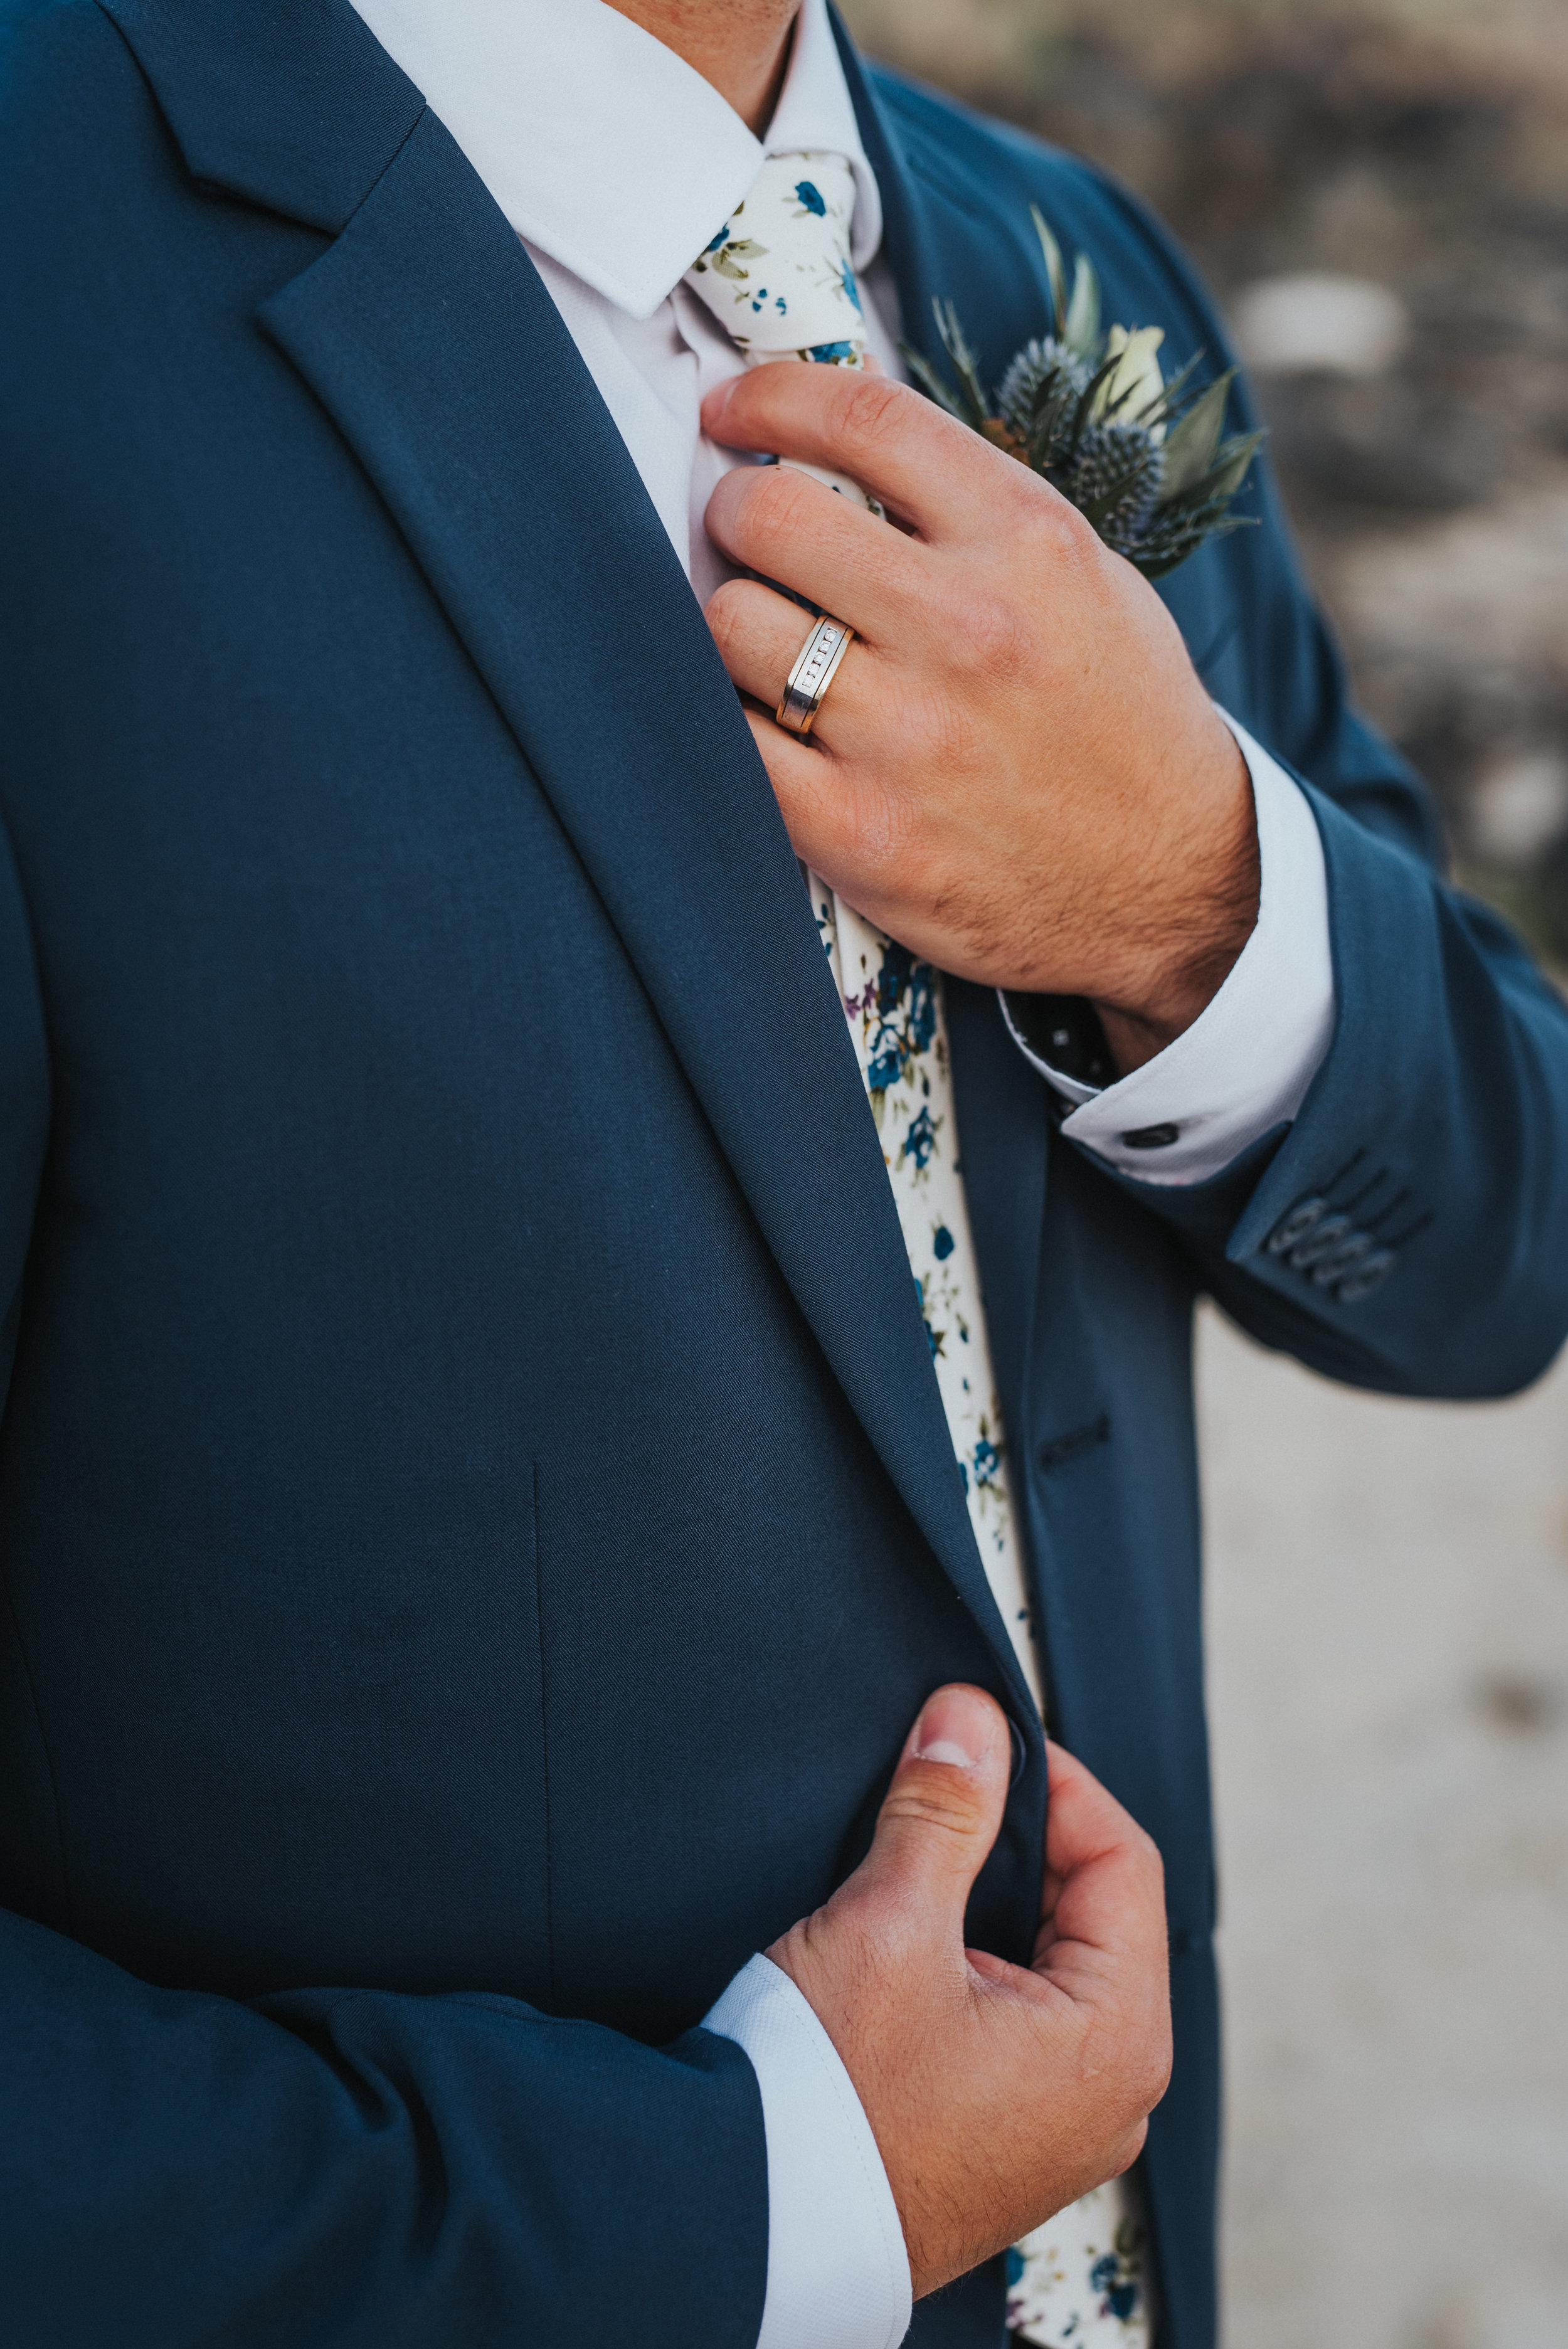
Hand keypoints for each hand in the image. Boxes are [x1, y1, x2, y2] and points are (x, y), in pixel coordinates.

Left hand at [701, 364, 1258, 1070]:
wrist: (1170, 883)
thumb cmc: (1115, 718)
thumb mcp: (1081, 576)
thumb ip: (968, 508)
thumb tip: (829, 442)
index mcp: (1027, 540)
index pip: (862, 419)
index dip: (768, 396)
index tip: (729, 409)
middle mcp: (967, 627)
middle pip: (768, 517)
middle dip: (737, 515)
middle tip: (747, 540)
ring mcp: (909, 737)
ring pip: (731, 627)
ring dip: (729, 624)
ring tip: (760, 642)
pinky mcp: (863, 836)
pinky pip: (732, 747)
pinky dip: (726, 726)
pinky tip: (758, 722)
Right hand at [766, 1684, 1171, 2298]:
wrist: (753, 2225)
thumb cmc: (830, 2097)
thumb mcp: (890, 1927)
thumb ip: (943, 1809)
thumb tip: (969, 1718)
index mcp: (1117, 2041)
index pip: (1123, 1862)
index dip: (1054, 1784)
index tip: (981, 1742)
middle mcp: (1112, 2096)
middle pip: (1095, 1912)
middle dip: (1021, 1840)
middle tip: (945, 1789)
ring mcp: (1061, 2127)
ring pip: (1054, 1963)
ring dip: (994, 1899)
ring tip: (922, 1858)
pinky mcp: (1008, 2140)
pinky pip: (1022, 2020)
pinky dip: (978, 1961)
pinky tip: (914, 1940)